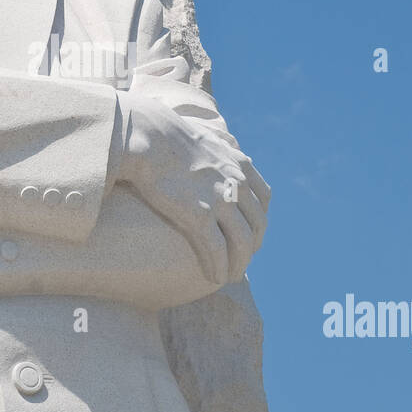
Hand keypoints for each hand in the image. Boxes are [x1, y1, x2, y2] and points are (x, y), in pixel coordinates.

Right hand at [116, 93, 269, 283]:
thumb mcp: (204, 135)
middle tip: (241, 261)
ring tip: (230, 276)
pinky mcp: (199, 214)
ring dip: (239, 264)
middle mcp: (236, 183)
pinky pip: (217, 249)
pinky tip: (216, 277)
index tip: (251, 233)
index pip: (262, 198)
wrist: (149, 136)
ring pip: (242, 242)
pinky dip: (220, 267)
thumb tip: (217, 144)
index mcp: (239, 164)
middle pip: (256, 224)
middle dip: (252, 247)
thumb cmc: (167, 134)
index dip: (259, 220)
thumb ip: (217, 146)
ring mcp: (220, 200)